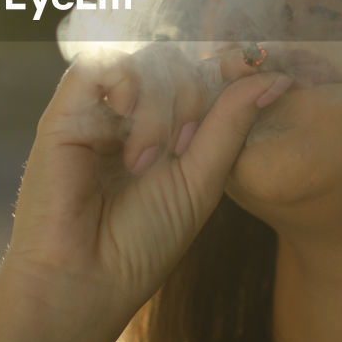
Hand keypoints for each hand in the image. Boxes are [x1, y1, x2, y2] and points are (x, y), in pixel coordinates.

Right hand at [1, 44, 293, 321]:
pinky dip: (123, 81)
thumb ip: (232, 124)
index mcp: (166, 132)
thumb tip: (277, 79)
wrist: (87, 280)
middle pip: (174, 61)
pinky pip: (97, 64)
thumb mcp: (202, 180)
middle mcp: (131, 117)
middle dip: (192, 91)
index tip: (253, 65)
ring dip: (159, 98)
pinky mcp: (64, 112)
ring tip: (147, 156)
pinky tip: (127, 116)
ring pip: (141, 60)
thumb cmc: (144, 242)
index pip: (199, 75)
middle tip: (184, 143)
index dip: (226, 66)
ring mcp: (98, 112)